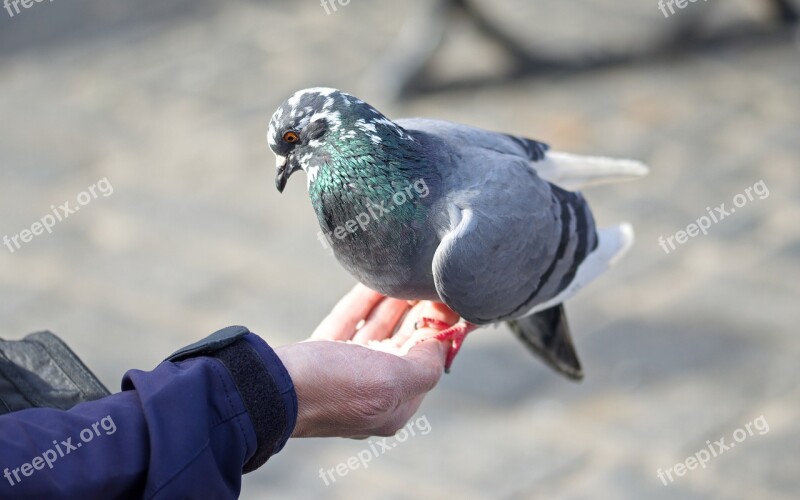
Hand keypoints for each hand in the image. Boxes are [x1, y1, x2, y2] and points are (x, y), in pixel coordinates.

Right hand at [275, 284, 457, 437]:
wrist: (265, 388)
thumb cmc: (331, 387)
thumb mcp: (390, 381)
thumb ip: (423, 365)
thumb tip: (439, 342)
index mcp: (394, 405)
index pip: (427, 363)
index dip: (440, 329)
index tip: (449, 298)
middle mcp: (371, 392)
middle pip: (402, 345)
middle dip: (417, 313)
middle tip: (429, 280)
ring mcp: (344, 374)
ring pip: (375, 332)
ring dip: (392, 303)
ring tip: (406, 274)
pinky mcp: (320, 357)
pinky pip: (348, 325)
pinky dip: (361, 303)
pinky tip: (371, 281)